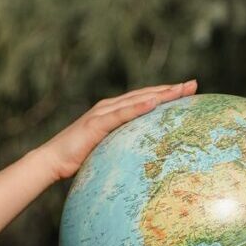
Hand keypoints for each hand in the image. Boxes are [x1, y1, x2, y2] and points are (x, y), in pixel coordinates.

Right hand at [40, 81, 197, 180]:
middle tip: (194, 85)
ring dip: (160, 94)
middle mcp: (109, 107)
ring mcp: (102, 113)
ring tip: (180, 90)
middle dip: (170, 89)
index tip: (188, 91)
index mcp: (114, 112)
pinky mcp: (96, 124)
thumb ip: (124, 147)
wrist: (51, 161)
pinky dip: (138, 107)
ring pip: (137, 100)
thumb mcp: (108, 151)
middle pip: (146, 95)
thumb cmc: (78, 159)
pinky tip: (154, 102)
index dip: (166, 94)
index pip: (145, 99)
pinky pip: (121, 115)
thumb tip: (145, 158)